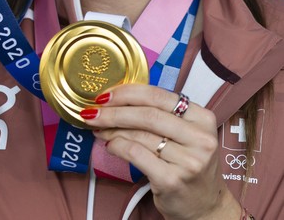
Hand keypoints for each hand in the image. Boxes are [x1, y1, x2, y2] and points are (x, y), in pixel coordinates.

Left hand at [80, 84, 240, 219]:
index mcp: (202, 117)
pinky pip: (136, 154)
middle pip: (147, 115)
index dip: (126, 93)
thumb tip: (114, 99)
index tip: (104, 95)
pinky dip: (117, 147)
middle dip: (114, 112)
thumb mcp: (183, 133)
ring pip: (139, 135)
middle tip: (93, 112)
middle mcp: (200, 138)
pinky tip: (109, 146)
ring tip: (98, 129)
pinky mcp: (173, 180)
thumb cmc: (186, 163)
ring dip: (111, 130)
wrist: (205, 207)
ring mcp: (188, 161)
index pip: (158, 95)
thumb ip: (158, 113)